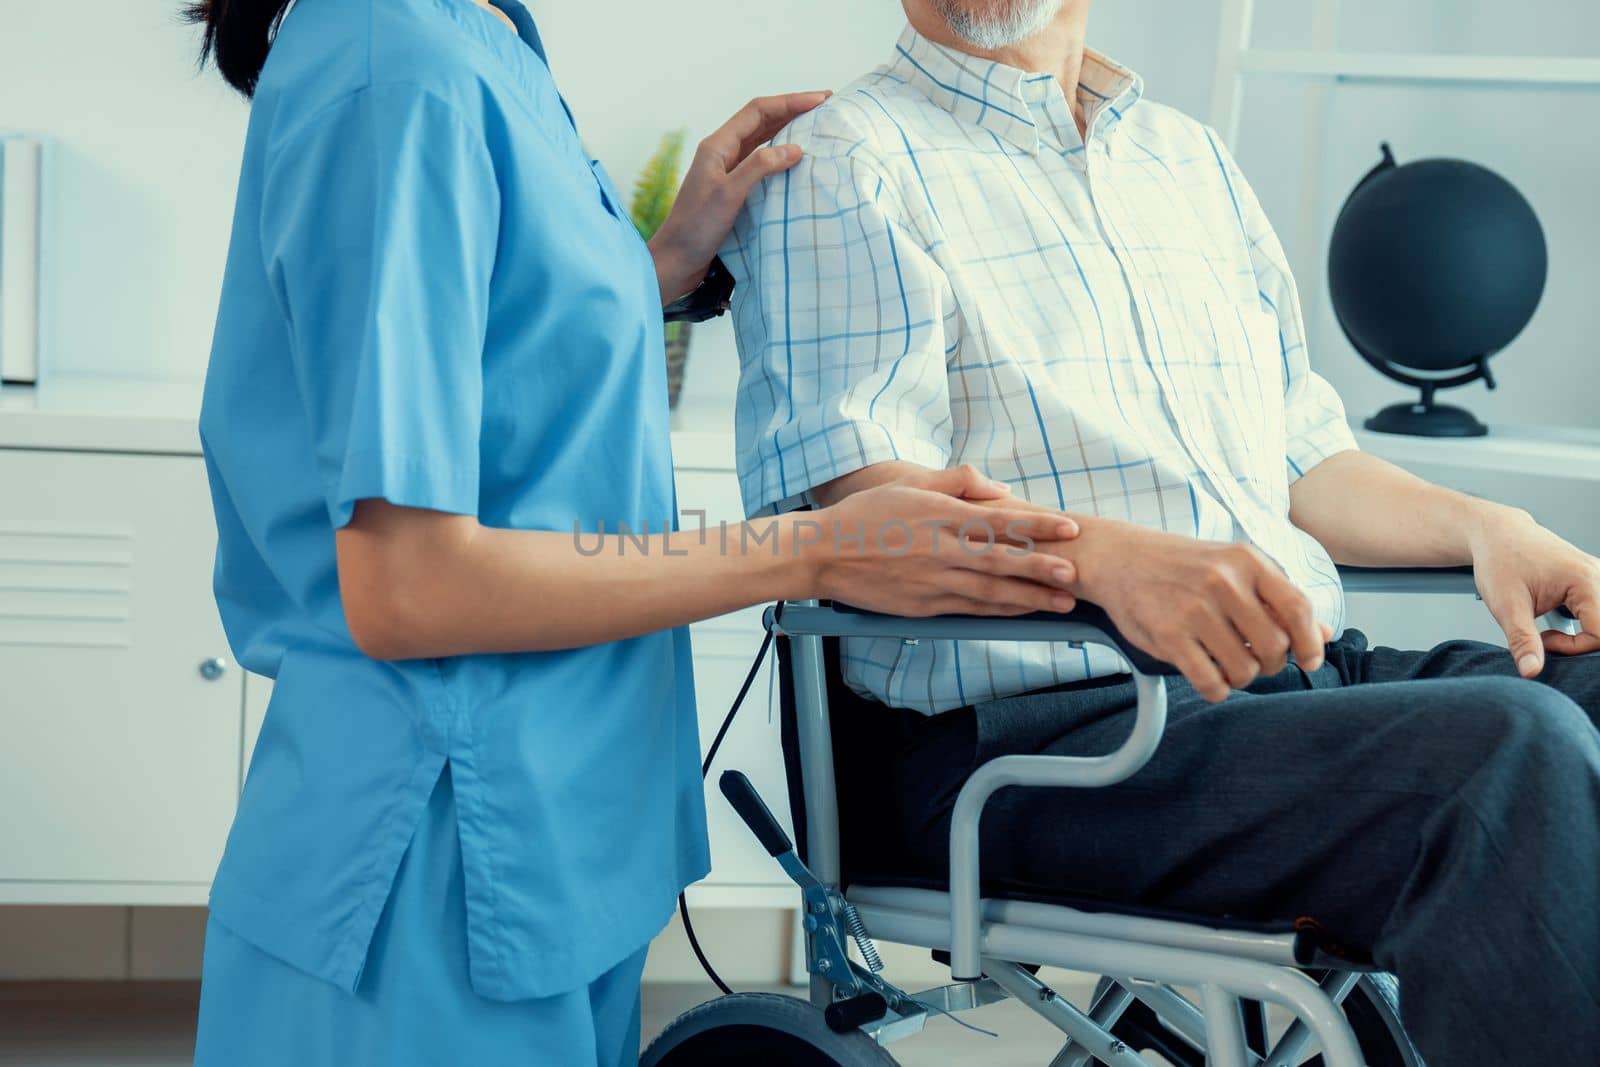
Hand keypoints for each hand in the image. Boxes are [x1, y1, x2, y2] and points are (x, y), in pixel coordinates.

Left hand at [648, 92, 829, 302]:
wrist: (675, 261)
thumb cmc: (696, 228)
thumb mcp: (729, 194)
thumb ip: (760, 167)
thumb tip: (795, 148)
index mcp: (717, 146)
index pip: (758, 111)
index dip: (790, 101)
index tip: (821, 99)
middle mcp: (722, 153)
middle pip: (761, 121)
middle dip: (792, 111)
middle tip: (825, 107)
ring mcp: (726, 172)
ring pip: (762, 142)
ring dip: (788, 131)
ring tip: (816, 128)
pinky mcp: (732, 190)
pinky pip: (761, 165)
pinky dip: (780, 158)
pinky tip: (797, 164)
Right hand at [807, 468, 1081, 617]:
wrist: (823, 553)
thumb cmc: (865, 515)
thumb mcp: (910, 485)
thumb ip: (958, 482)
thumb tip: (1000, 489)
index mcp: (939, 516)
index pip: (999, 520)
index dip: (1038, 525)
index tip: (1069, 526)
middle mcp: (940, 550)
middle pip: (1001, 561)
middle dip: (1042, 568)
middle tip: (1076, 574)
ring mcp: (932, 581)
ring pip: (990, 591)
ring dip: (1029, 598)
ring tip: (1062, 602)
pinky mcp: (923, 606)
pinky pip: (970, 609)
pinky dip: (999, 611)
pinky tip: (1021, 612)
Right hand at [1053, 522, 1328, 702]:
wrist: (1121, 558)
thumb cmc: (1183, 566)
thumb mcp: (1234, 568)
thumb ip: (1278, 599)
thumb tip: (1324, 634)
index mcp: (1246, 561)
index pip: (1297, 608)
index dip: (1310, 642)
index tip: (1309, 660)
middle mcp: (1223, 582)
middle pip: (1274, 647)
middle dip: (1271, 664)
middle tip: (1255, 660)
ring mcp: (1194, 609)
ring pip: (1244, 669)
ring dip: (1242, 677)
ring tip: (1228, 666)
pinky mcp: (1169, 636)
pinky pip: (1210, 682)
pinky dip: (1217, 690)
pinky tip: (1210, 679)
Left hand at [1469, 509, 1599, 676]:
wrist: (1496, 534)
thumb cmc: (1499, 560)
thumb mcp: (1505, 605)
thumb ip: (1522, 640)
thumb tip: (1531, 672)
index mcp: (1585, 580)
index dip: (1576, 648)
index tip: (1544, 642)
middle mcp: (1598, 577)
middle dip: (1581, 644)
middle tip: (1547, 640)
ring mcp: (1598, 578)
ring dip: (1583, 635)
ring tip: (1551, 630)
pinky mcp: (1592, 583)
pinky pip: (1598, 614)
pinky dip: (1584, 625)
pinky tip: (1557, 621)